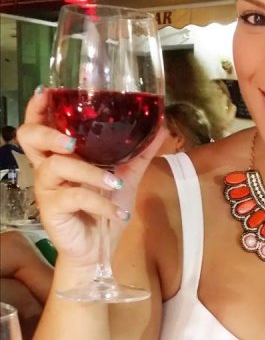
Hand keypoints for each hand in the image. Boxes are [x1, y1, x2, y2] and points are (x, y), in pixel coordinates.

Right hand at [17, 88, 164, 265]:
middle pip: (29, 137)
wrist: (99, 248)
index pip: (40, 125)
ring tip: (114, 182)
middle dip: (48, 132)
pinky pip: (74, 197)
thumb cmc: (105, 208)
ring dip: (90, 172)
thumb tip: (160, 126)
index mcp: (62, 155)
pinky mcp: (51, 210)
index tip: (48, 91)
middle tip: (72, 141)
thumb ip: (139, 152)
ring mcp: (48, 189)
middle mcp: (49, 167)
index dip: (38, 107)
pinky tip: (116, 210)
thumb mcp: (127, 176)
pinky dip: (100, 202)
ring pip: (57, 166)